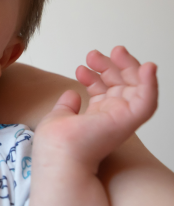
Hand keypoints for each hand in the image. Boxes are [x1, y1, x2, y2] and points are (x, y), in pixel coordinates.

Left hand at [35, 46, 156, 172]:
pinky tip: (147, 67)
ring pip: (137, 87)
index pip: (105, 91)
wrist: (58, 153)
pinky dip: (151, 83)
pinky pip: (148, 100)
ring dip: (129, 67)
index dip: (96, 75)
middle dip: (111, 65)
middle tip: (94, 54)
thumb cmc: (55, 143)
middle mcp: (112, 117)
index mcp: (97, 117)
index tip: (81, 67)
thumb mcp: (59, 116)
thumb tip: (72, 94)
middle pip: (121, 85)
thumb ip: (67, 106)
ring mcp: (122, 119)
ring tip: (114, 51)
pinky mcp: (129, 120)